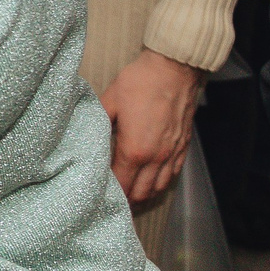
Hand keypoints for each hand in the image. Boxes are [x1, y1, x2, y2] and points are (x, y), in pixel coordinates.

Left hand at [96, 48, 204, 205]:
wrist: (174, 69)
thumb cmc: (140, 82)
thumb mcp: (109, 101)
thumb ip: (98, 122)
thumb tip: (87, 133)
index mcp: (134, 150)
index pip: (121, 184)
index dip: (110, 193)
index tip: (99, 194)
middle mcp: (156, 158)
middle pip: (141, 192)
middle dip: (127, 199)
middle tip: (114, 201)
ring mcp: (171, 154)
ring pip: (159, 187)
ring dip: (145, 194)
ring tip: (131, 196)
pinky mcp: (182, 146)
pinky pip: (173, 174)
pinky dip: (162, 183)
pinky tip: (153, 181)